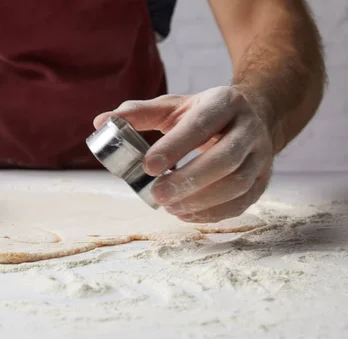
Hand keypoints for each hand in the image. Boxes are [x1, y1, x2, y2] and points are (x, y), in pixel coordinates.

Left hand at [94, 86, 273, 222]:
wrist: (251, 119)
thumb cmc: (202, 115)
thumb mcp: (173, 106)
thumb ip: (138, 113)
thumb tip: (100, 122)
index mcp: (224, 102)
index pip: (202, 124)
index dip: (176, 146)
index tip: (147, 166)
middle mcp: (248, 128)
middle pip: (225, 158)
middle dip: (189, 180)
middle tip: (156, 195)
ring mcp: (261, 157)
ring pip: (237, 183)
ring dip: (200, 200)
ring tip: (168, 206)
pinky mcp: (262, 181)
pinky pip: (241, 203)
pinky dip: (211, 213)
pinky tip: (185, 213)